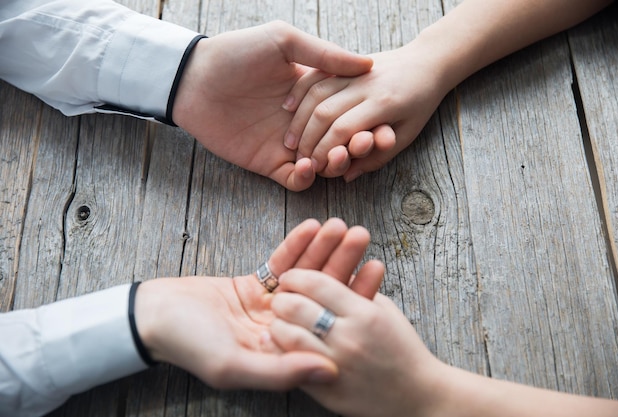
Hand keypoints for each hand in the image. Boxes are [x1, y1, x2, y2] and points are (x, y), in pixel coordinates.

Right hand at [133, 218, 374, 389]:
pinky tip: (313, 226)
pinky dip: (295, 244)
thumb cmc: (188, 345)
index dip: (354, 299)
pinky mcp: (253, 286)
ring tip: (341, 224)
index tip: (375, 271)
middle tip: (362, 235)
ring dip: (323, 249)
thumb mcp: (233, 365)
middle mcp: (282, 330)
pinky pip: (279, 263)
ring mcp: (269, 307)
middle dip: (342, 264)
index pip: (327, 324)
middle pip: (321, 295)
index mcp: (283, 353)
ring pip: (303, 276)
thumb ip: (281, 372)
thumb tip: (331, 372)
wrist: (153, 315)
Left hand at [171, 21, 372, 190]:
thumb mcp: (283, 42)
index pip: (349, 112)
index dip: (369, 120)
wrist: (194, 80)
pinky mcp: (269, 164)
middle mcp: (304, 122)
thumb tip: (367, 65)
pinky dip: (307, 178)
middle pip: (342, 141)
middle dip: (358, 145)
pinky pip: (296, 180)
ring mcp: (287, 145)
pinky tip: (309, 166)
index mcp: (313, 94)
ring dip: (336, 163)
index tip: (384, 123)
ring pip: (324, 164)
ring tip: (341, 154)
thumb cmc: (236, 54)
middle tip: (366, 143)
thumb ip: (324, 55)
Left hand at [269, 269, 446, 416]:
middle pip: (295, 306)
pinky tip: (278, 340)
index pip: (317, 283)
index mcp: (364, 313)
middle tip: (281, 297)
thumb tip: (324, 272)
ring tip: (280, 319)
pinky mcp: (326, 387)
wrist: (417, 394)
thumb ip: (356, 290)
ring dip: (278, 322)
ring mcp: (334, 364)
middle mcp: (348, 337)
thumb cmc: (402, 347)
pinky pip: (290, 363)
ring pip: (287, 334)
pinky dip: (279, 348)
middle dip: (282, 297)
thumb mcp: (384, 310)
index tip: (292, 277)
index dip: (297, 276)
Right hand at [282, 39, 449, 181]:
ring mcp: (355, 71)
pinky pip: (316, 75)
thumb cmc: (420, 104)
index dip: (324, 151)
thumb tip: (346, 177)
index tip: (314, 167)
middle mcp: (367, 84)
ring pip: (316, 93)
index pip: (343, 130)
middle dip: (307, 139)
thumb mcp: (406, 135)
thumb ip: (377, 158)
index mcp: (384, 103)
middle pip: (324, 112)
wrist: (427, 62)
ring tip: (291, 140)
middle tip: (298, 158)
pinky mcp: (346, 63)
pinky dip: (299, 92)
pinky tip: (289, 107)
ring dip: (299, 119)